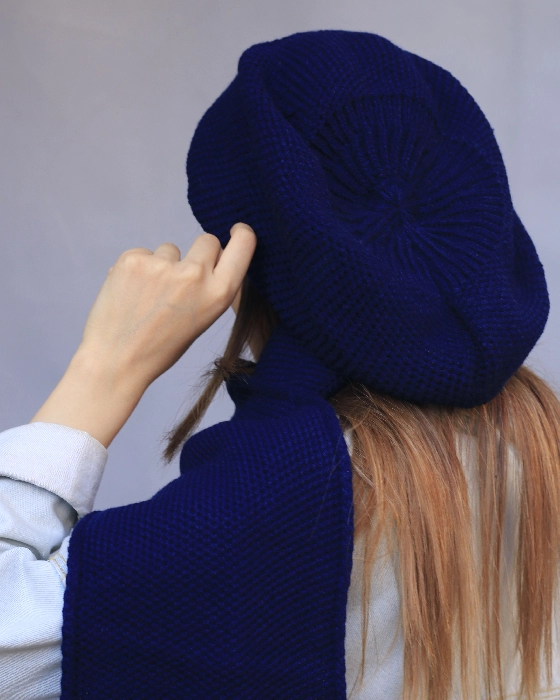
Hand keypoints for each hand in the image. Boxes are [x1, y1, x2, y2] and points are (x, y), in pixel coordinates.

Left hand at [30, 223, 256, 447]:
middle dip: (198, 254)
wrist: (117, 361)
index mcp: (219, 294)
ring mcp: (162, 265)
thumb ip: (211, 287)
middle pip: (207, 240)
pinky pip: (143, 253)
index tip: (235, 230)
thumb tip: (213, 256)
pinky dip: (138, 269)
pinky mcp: (133, 259)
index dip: (241, 233)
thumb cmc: (161, 347)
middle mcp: (195, 275)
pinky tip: (131, 293)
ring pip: (170, 249)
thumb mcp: (202, 320)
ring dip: (162, 265)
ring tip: (148, 298)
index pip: (243, 244)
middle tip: (180, 281)